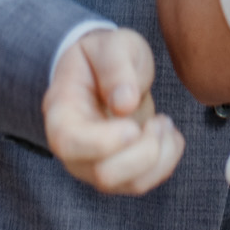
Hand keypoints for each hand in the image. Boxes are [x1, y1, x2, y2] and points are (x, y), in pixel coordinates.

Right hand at [42, 27, 183, 194]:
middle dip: (143, 150)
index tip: (133, 124)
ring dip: (160, 156)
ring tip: (164, 123)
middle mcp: (74, 148)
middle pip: (103, 174)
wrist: (106, 71)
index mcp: (62, 111)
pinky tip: (167, 133)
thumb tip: (124, 103)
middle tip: (159, 119)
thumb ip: (115, 66)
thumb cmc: (103, 57)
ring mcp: (95, 164)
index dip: (103, 142)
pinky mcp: (119, 173)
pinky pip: (145, 183)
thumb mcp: (110, 44)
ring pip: (130, 185)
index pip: (68, 143)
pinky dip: (167, 161)